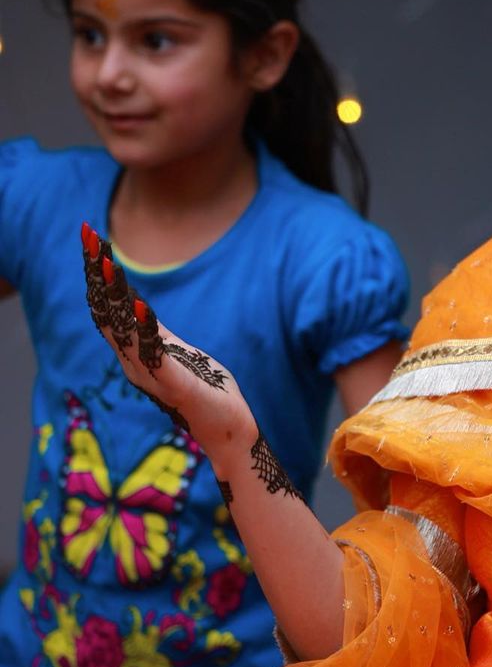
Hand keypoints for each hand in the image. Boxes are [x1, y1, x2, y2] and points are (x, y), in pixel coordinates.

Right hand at [80, 223, 257, 469]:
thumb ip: (154, 334)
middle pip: (107, 313)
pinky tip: (140, 306)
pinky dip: (146, 328)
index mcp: (137, 354)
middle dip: (97, 274)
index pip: (110, 309)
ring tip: (106, 262)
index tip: (92, 239)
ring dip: (115, 294)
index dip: (99, 274)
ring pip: (123, 330)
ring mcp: (152, 375)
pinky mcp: (175, 385)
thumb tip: (136, 306)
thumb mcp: (177, 352)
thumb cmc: (206, 390)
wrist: (229, 429)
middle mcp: (135, 364)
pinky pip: (154, 354)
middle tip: (88, 237)